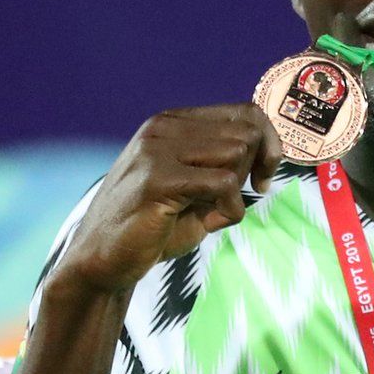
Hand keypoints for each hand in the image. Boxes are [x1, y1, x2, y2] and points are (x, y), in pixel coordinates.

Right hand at [57, 105, 282, 293]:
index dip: (268, 145)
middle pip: (245, 134)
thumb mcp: (196, 188)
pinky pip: (223, 183)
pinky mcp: (156, 179)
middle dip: (251, 172)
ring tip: (210, 214)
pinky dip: (229, 210)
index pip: (244, 112)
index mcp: (172, 122)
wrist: (102, 261)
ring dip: (236, 193)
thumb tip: (270, 153)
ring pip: (236, 153)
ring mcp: (156, 149)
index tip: (263, 179)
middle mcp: (162, 126)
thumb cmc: (155, 226)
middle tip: (228, 203)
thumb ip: (226, 165)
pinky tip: (210, 225)